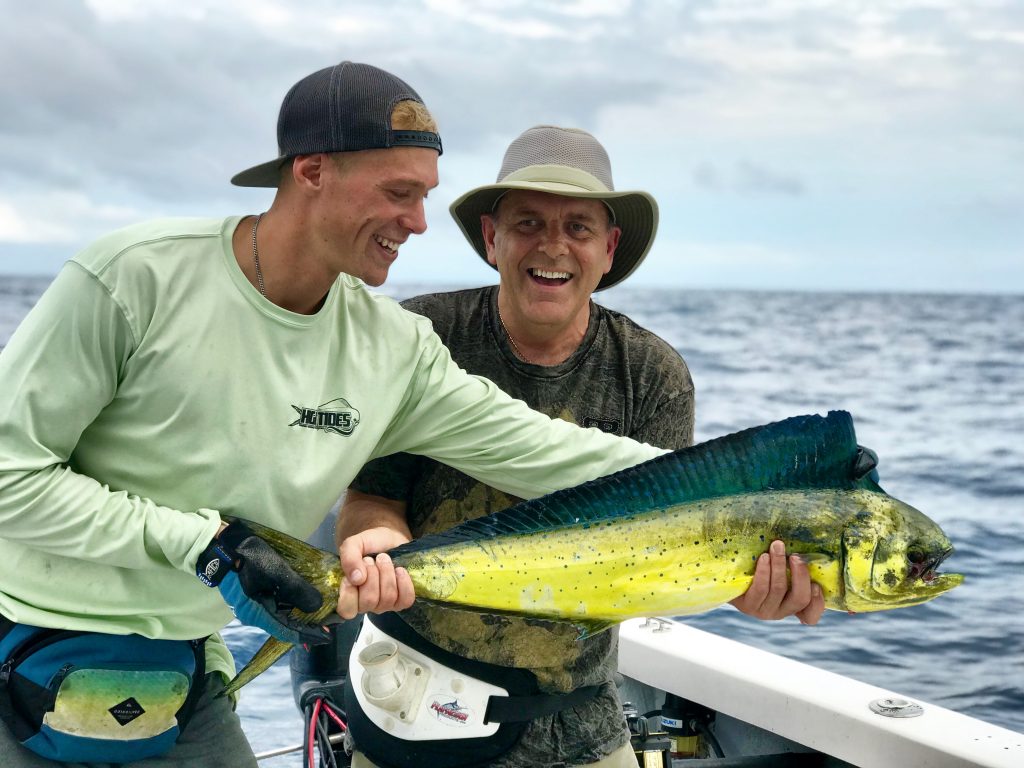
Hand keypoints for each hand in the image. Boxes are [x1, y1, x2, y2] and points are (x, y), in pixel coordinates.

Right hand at [196, 521, 328, 644]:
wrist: (222, 545)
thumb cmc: (250, 558)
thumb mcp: (277, 571)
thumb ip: (297, 589)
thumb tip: (317, 607)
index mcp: (258, 613)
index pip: (288, 631)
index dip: (308, 634)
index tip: (326, 635)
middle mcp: (254, 614)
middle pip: (284, 626)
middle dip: (305, 625)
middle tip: (326, 622)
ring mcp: (252, 605)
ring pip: (279, 615)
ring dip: (298, 614)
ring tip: (318, 611)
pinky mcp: (253, 595)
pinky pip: (274, 605)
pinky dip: (289, 604)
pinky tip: (301, 598)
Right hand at [337, 527, 414, 618]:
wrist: (389, 538)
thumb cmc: (369, 544)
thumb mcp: (354, 544)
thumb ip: (348, 558)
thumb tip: (356, 579)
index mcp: (348, 595)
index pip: (347, 610)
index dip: (350, 592)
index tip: (356, 572)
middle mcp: (365, 604)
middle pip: (369, 601)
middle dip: (372, 575)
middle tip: (371, 560)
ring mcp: (383, 604)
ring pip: (387, 598)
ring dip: (387, 573)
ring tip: (384, 559)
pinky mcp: (401, 600)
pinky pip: (405, 600)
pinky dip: (404, 583)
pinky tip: (399, 570)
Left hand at [730, 540, 824, 624]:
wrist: (729, 578)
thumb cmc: (760, 569)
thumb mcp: (780, 569)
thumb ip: (794, 566)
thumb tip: (805, 548)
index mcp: (792, 605)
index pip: (811, 615)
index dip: (818, 603)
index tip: (816, 584)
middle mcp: (781, 611)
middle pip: (800, 598)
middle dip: (801, 575)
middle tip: (796, 556)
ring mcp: (764, 611)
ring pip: (779, 589)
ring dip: (779, 565)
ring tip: (777, 547)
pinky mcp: (748, 606)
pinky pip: (760, 588)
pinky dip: (764, 571)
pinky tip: (764, 557)